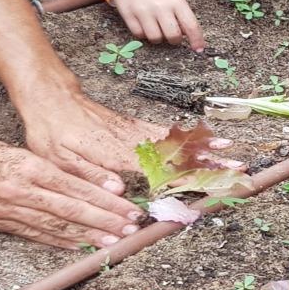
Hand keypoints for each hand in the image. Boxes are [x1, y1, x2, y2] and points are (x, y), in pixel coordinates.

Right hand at [0, 135, 143, 248]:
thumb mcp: (18, 151)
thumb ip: (52, 170)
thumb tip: (91, 185)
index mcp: (30, 167)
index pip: (77, 187)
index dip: (106, 200)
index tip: (128, 207)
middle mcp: (22, 190)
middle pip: (72, 209)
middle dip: (106, 220)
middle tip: (131, 227)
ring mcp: (10, 210)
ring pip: (57, 226)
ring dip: (89, 236)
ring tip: (114, 241)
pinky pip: (36, 235)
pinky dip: (60, 242)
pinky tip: (80, 247)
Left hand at [21, 91, 242, 194]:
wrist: (50, 97)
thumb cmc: (51, 133)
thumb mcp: (59, 160)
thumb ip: (89, 176)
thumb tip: (119, 191)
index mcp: (116, 153)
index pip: (159, 168)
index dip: (187, 175)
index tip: (212, 179)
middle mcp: (132, 140)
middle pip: (177, 153)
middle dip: (210, 160)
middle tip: (238, 167)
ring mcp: (135, 130)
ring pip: (177, 140)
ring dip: (205, 146)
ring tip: (232, 151)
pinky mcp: (134, 125)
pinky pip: (166, 131)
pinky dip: (188, 135)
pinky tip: (203, 139)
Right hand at [108, 0, 204, 51]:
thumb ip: (180, 14)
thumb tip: (186, 34)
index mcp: (176, 1)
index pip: (191, 25)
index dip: (197, 40)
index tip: (199, 49)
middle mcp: (161, 7)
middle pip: (173, 36)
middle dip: (174, 40)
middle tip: (172, 34)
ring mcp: (144, 11)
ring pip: (155, 38)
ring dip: (158, 38)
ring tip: (156, 27)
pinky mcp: (129, 15)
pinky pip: (140, 35)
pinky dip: (143, 34)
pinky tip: (144, 24)